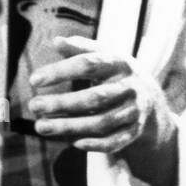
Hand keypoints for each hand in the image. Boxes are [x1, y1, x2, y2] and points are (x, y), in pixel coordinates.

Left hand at [28, 36, 177, 185]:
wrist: (151, 98)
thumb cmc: (116, 73)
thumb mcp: (105, 56)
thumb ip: (81, 48)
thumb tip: (56, 41)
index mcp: (120, 63)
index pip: (89, 64)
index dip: (61, 71)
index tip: (34, 80)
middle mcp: (130, 86)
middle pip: (95, 97)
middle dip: (62, 103)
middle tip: (34, 106)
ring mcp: (134, 110)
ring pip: (102, 122)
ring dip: (70, 126)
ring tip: (40, 127)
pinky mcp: (135, 131)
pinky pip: (115, 141)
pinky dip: (95, 144)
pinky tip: (73, 143)